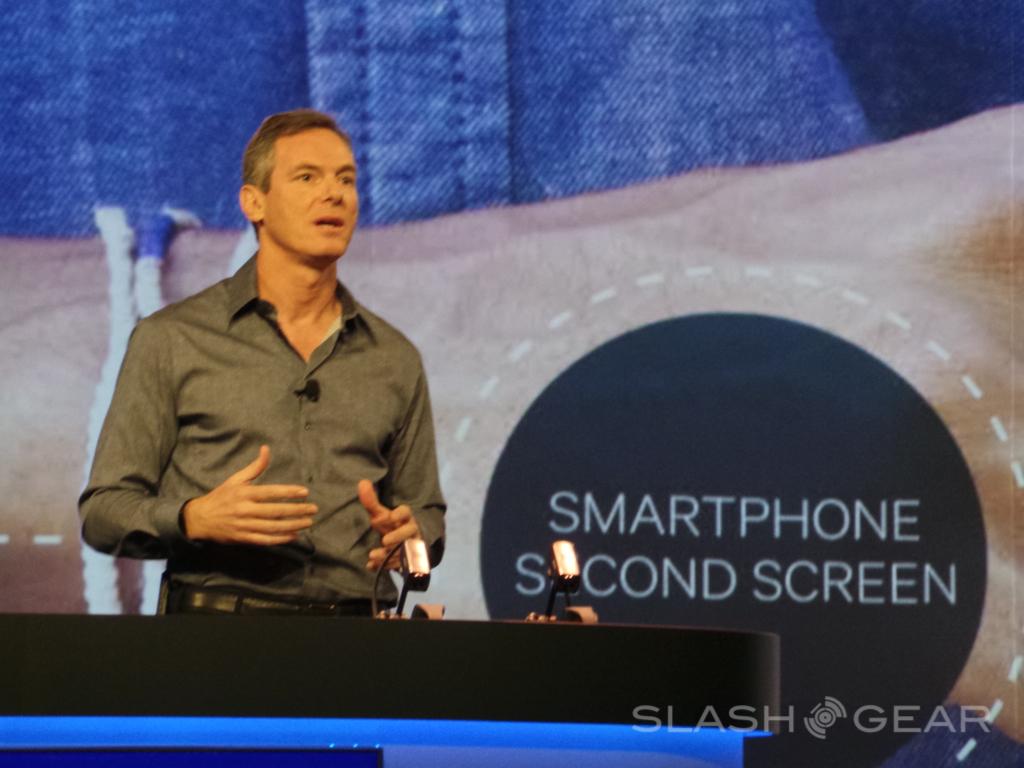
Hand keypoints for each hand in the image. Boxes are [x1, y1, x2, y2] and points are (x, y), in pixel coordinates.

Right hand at [181, 445, 315, 544]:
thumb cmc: (221, 497)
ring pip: (273, 527)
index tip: (304, 492)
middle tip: (313, 509)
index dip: (288, 492)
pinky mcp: (244, 538)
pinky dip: (281, 539)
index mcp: (244, 493)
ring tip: (308, 522)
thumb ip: (255, 467)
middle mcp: (245, 510)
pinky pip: (265, 540)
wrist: (199, 519)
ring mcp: (244, 526)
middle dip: (297, 510)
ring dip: (293, 525)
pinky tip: (294, 536)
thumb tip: (266, 448)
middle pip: (275, 511)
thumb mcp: (236, 479)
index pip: (270, 492)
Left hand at [358, 479, 419, 569]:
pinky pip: (401, 564)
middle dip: (398, 536)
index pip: (406, 512)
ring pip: (405, 550)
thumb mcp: (381, 514)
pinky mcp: (409, 561)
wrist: (406, 544)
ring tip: (373, 556)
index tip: (388, 517)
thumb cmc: (392, 526)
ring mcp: (412, 546)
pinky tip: (372, 567)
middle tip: (384, 540)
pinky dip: (387, 566)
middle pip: (409, 532)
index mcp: (405, 517)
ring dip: (390, 555)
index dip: (399, 514)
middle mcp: (411, 531)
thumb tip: (362, 482)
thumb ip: (371, 502)